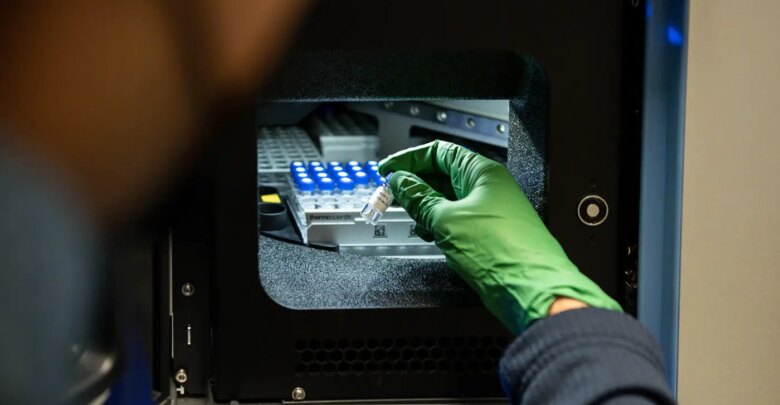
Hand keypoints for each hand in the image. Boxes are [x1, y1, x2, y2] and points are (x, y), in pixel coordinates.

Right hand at [379, 140, 620, 332]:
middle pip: (443, 174)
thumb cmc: (502, 250)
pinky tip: (427, 233)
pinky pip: (458, 221)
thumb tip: (401, 182)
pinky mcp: (489, 234)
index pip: (439, 152)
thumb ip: (419, 198)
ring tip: (409, 216)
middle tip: (392, 195)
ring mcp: (490, 211)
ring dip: (425, 206)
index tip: (388, 170)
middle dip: (415, 184)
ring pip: (449, 199)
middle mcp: (489, 188)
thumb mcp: (446, 220)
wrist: (531, 288)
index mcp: (482, 173)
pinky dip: (439, 224)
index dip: (410, 159)